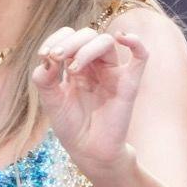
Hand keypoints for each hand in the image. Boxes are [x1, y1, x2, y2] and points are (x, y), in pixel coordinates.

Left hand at [33, 26, 149, 180]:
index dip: (56, 39)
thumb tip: (48, 58)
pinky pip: (141, 57)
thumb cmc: (71, 125)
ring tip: (72, 69)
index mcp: (77, 64)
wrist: (88, 150)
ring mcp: (113, 73)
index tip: (44, 56)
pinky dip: (136, 42)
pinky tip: (124, 37)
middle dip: (69, 43)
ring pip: (106, 42)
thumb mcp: (50, 99)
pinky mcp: (129, 84)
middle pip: (88, 35)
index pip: (70, 36)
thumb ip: (44, 78)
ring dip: (86, 48)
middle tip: (56, 58)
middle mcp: (96, 65)